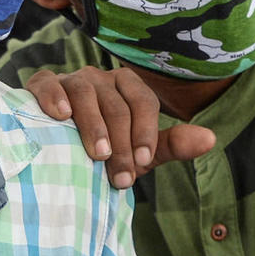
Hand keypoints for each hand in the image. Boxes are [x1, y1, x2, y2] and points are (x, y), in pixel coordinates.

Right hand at [25, 66, 214, 187]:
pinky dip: (55, 96)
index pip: (143, 102)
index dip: (145, 132)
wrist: (56, 154)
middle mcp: (101, 78)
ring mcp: (71, 79)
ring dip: (94, 125)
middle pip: (116, 104)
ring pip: (86, 93)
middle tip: (120, 177)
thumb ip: (171, 145)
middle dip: (121, 143)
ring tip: (98, 155)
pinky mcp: (42, 84)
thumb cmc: (102, 152)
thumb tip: (212, 138)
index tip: (142, 163)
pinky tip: (60, 116)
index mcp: (127, 88)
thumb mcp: (138, 153)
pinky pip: (49, 83)